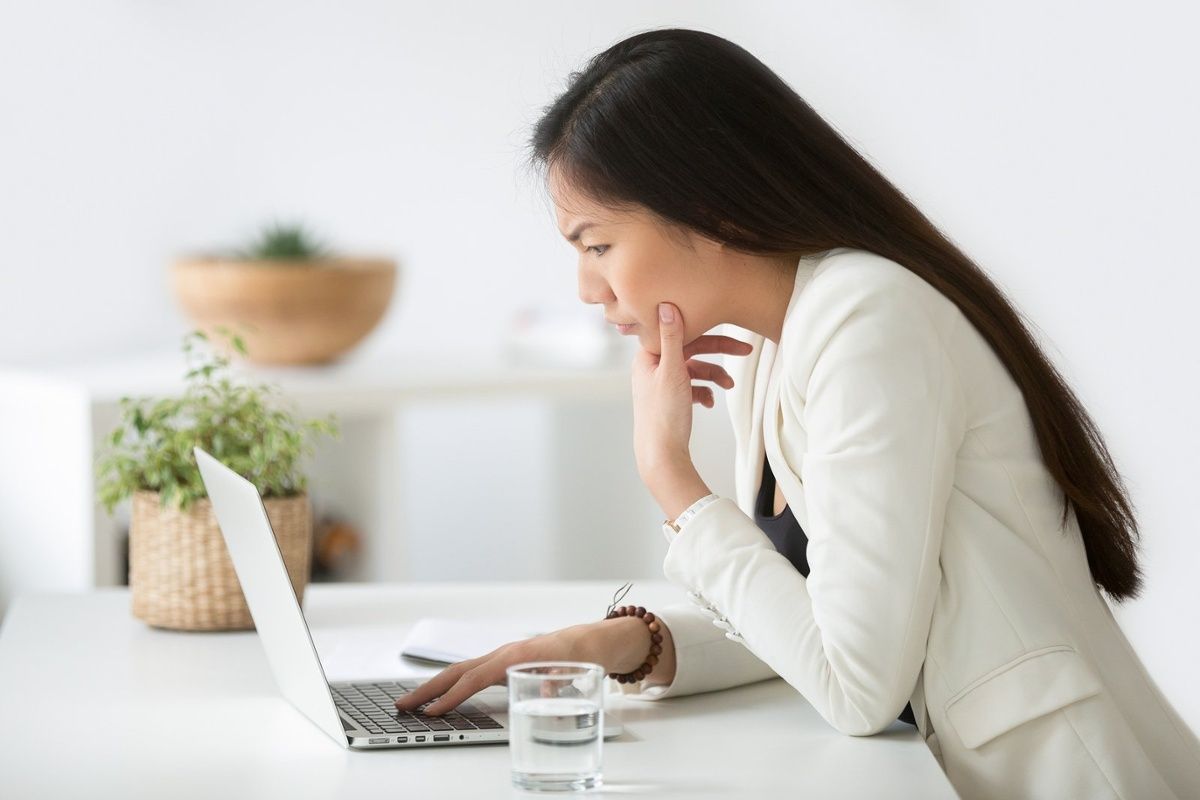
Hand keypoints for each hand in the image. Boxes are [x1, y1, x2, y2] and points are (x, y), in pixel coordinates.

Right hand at [393, 625, 589, 715]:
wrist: (586, 641)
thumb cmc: (576, 654)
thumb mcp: (571, 669)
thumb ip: (556, 679)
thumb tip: (545, 688)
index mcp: (512, 656)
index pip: (472, 679)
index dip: (451, 697)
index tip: (431, 712)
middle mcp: (501, 654)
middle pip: (456, 672)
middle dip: (427, 689)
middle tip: (402, 705)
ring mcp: (499, 657)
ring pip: (459, 671)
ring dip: (434, 686)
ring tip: (412, 702)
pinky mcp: (501, 662)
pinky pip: (469, 672)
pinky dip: (450, 683)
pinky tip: (441, 694)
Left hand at [631, 301, 752, 473]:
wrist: (661, 456)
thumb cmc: (664, 415)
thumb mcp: (672, 371)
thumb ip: (672, 337)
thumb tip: (665, 304)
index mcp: (647, 357)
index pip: (682, 333)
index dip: (708, 331)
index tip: (731, 330)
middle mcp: (651, 368)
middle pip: (690, 350)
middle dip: (719, 354)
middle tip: (747, 349)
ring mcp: (660, 385)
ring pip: (694, 370)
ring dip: (714, 375)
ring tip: (730, 385)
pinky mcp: (669, 401)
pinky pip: (691, 387)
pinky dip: (704, 391)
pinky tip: (711, 402)